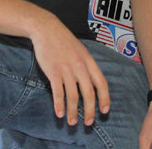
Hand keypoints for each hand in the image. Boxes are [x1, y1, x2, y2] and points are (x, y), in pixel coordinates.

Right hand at [29, 12, 109, 126]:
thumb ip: (86, 66)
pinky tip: (59, 113)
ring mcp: (66, 69)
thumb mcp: (81, 51)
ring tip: (72, 122)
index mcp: (89, 61)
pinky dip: (59, 104)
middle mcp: (80, 66)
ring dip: (73, 112)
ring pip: (73, 96)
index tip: (105, 110)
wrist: (46, 29)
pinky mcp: (53, 71)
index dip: (105, 98)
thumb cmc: (63, 40)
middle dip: (90, 111)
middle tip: (88, 123)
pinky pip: (58, 92)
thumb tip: (92, 83)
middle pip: (89, 93)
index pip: (101, 83)